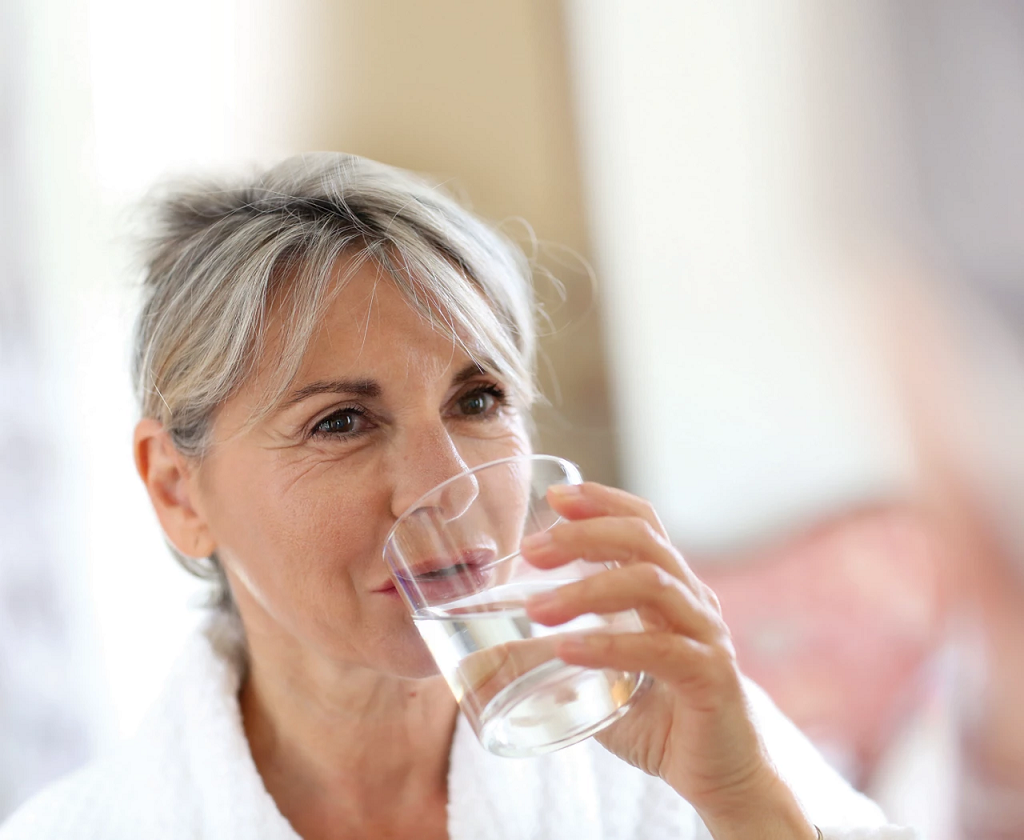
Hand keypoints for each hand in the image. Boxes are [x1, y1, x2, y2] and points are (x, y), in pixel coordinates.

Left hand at [521, 482, 816, 838]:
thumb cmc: (658, 723)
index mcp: (671, 590)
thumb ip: (554, 660)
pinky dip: (609, 645)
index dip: (602, 500)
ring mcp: (705, 635)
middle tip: (532, 550)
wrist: (721, 778)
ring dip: (588, 588)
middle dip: (583, 534)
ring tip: (536, 609)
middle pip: (643, 540)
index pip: (643, 523)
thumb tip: (485, 656)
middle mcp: (692, 601)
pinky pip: (660, 649)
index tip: (554, 496)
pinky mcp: (710, 676)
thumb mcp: (598, 681)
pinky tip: (568, 649)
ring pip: (651, 583)